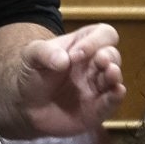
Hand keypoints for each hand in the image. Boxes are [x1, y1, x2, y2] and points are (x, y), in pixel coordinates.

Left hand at [6, 23, 125, 136]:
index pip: (102, 34)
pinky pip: (112, 102)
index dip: (95, 40)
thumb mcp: (31, 56)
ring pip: (115, 77)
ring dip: (115, 74)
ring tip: (111, 73)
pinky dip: (117, 96)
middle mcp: (94, 65)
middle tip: (100, 60)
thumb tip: (64, 60)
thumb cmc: (33, 75)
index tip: (76, 54)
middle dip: (109, 55)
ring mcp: (97, 87)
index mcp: (82, 45)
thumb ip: (43, 52)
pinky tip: (118, 91)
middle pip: (112, 54)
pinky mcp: (97, 109)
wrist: (26, 106)